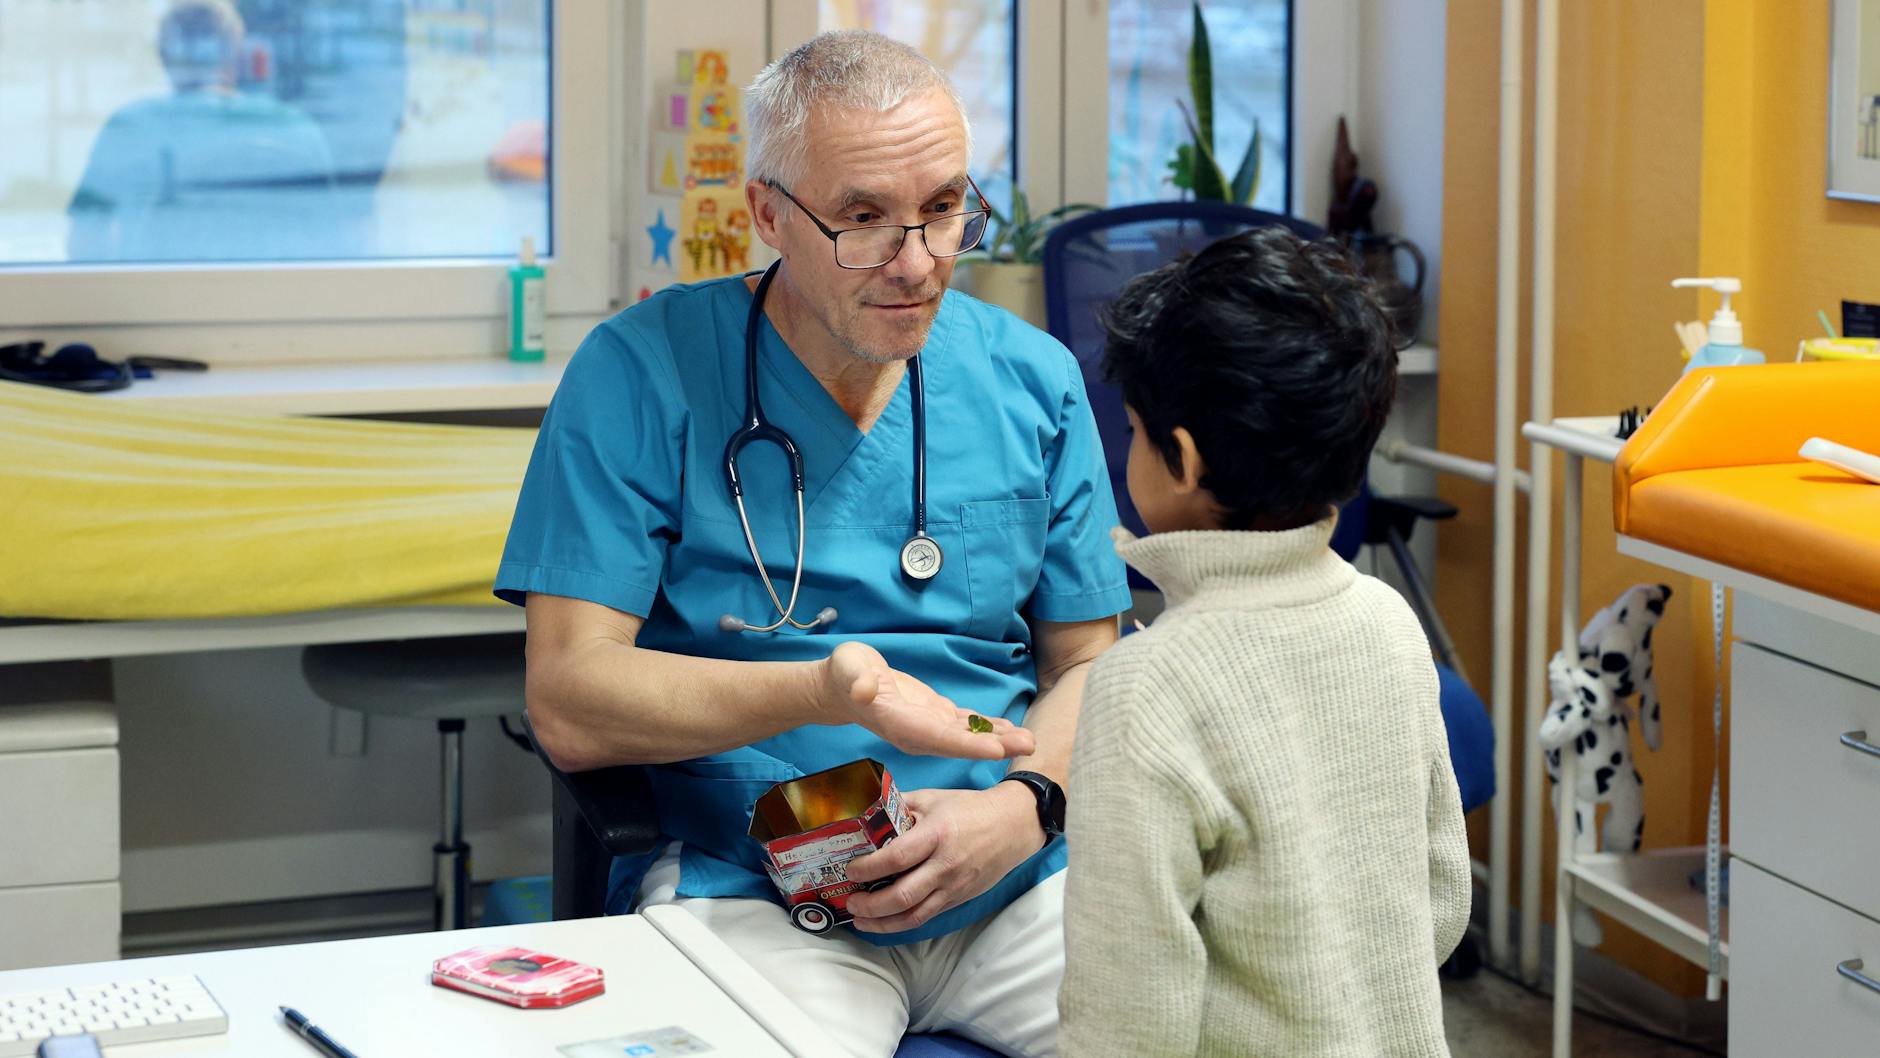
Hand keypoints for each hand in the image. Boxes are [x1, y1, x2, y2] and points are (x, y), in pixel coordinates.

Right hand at [820, 642, 1034, 759]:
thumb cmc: (845, 675)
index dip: (967, 745)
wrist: (842, 687)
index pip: (938, 737)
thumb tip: (864, 689)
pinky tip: (1008, 730)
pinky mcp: (934, 716)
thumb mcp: (848, 670)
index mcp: (900, 723)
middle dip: (995, 746)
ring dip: (998, 740)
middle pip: (960, 744)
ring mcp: (928, 727)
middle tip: (1029, 745)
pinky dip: (987, 728)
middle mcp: (918, 732)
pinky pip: (965, 726)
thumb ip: (857, 680)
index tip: (996, 750)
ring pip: (967, 737)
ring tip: (1028, 741)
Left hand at [842, 784, 1045, 932]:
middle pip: (903, 895)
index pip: (897, 857)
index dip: (869, 868)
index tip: (850, 869)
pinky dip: (902, 923)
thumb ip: (900, 805)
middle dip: (870, 904)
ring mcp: (953, 886)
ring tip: (860, 919)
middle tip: (850, 901)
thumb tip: (867, 812)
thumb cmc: (970, 809)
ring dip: (882, 923)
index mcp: (937, 834)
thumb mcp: (933, 798)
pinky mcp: (958, 898)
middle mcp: (945, 865)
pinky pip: (927, 916)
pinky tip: (885, 921)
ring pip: (914, 915)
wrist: (1013, 826)